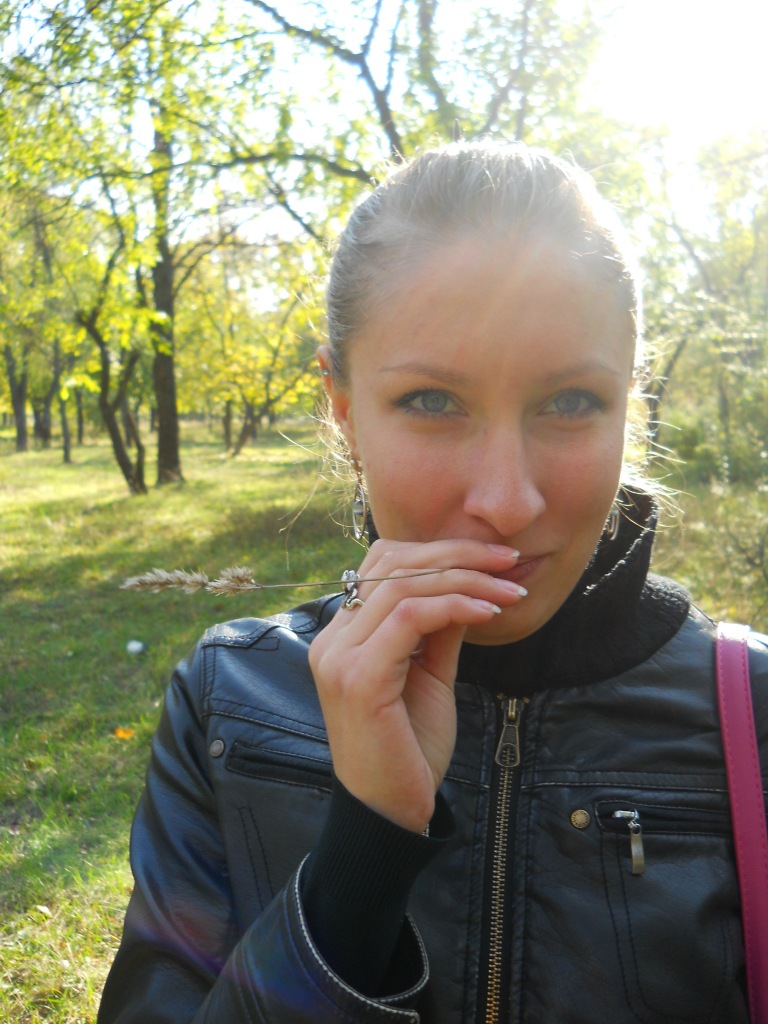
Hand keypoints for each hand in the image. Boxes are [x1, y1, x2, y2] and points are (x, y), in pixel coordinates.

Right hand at [308, 539, 525, 830]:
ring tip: (510, 590)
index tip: (493, 559)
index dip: (438, 550)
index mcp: (342, 635)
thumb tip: (470, 582)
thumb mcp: (430, 674)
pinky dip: (456, 606)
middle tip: (509, 561)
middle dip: (458, 554)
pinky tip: (489, 612)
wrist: (392, 812)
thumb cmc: (410, 747)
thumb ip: (440, 628)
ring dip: (467, 579)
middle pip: (392, 564)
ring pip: (404, 586)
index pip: (383, 564)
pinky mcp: (359, 678)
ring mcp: (340, 657)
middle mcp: (332, 639)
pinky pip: (410, 618)